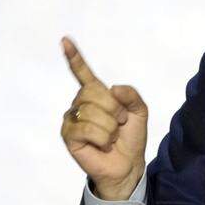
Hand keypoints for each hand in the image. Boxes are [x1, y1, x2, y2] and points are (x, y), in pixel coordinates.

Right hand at [59, 36, 147, 199]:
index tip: (65, 40)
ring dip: (110, 127)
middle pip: (94, 92)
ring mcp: (72, 118)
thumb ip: (132, 95)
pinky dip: (101, 138)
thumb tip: (113, 89)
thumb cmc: (130, 138)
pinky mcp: (68, 135)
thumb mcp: (139, 112)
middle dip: (115, 109)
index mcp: (96, 94)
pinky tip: (102, 145)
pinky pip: (86, 128)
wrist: (128, 164)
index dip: (75, 58)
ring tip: (110, 137)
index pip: (83, 73)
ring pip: (92, 112)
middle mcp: (80, 103)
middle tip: (119, 124)